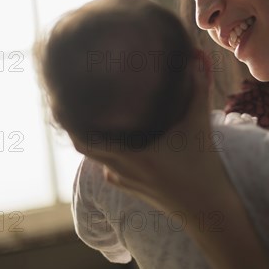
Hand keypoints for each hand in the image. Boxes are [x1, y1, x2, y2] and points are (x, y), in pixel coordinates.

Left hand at [70, 51, 230, 215]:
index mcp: (130, 153)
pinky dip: (108, 151)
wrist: (207, 209)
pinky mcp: (130, 187)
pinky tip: (119, 138)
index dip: (68, 119)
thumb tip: (198, 60)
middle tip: (72, 100)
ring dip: (93, 137)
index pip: (83, 136)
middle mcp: (120, 168)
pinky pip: (109, 166)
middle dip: (74, 124)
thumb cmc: (202, 168)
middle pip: (83, 144)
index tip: (61, 98)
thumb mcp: (199, 126)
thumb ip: (197, 91)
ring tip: (94, 113)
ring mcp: (122, 180)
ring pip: (97, 156)